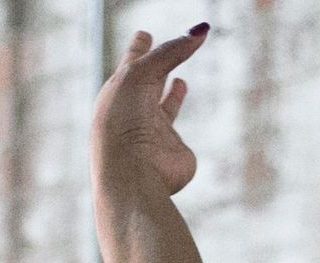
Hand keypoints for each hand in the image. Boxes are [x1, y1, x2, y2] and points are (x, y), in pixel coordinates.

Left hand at [92, 25, 207, 196]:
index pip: (132, 62)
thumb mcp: (142, 75)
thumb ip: (171, 51)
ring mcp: (154, 132)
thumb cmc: (124, 122)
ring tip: (179, 82)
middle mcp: (134, 111)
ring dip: (170, 95)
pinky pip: (179, 136)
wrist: (133, 174)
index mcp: (118, 92)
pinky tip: (182, 130)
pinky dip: (182, 130)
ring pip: (163, 108)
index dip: (140, 47)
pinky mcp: (174, 151)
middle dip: (154, 65)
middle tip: (157, 49)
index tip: (144, 35)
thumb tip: (201, 30)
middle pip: (146, 82)